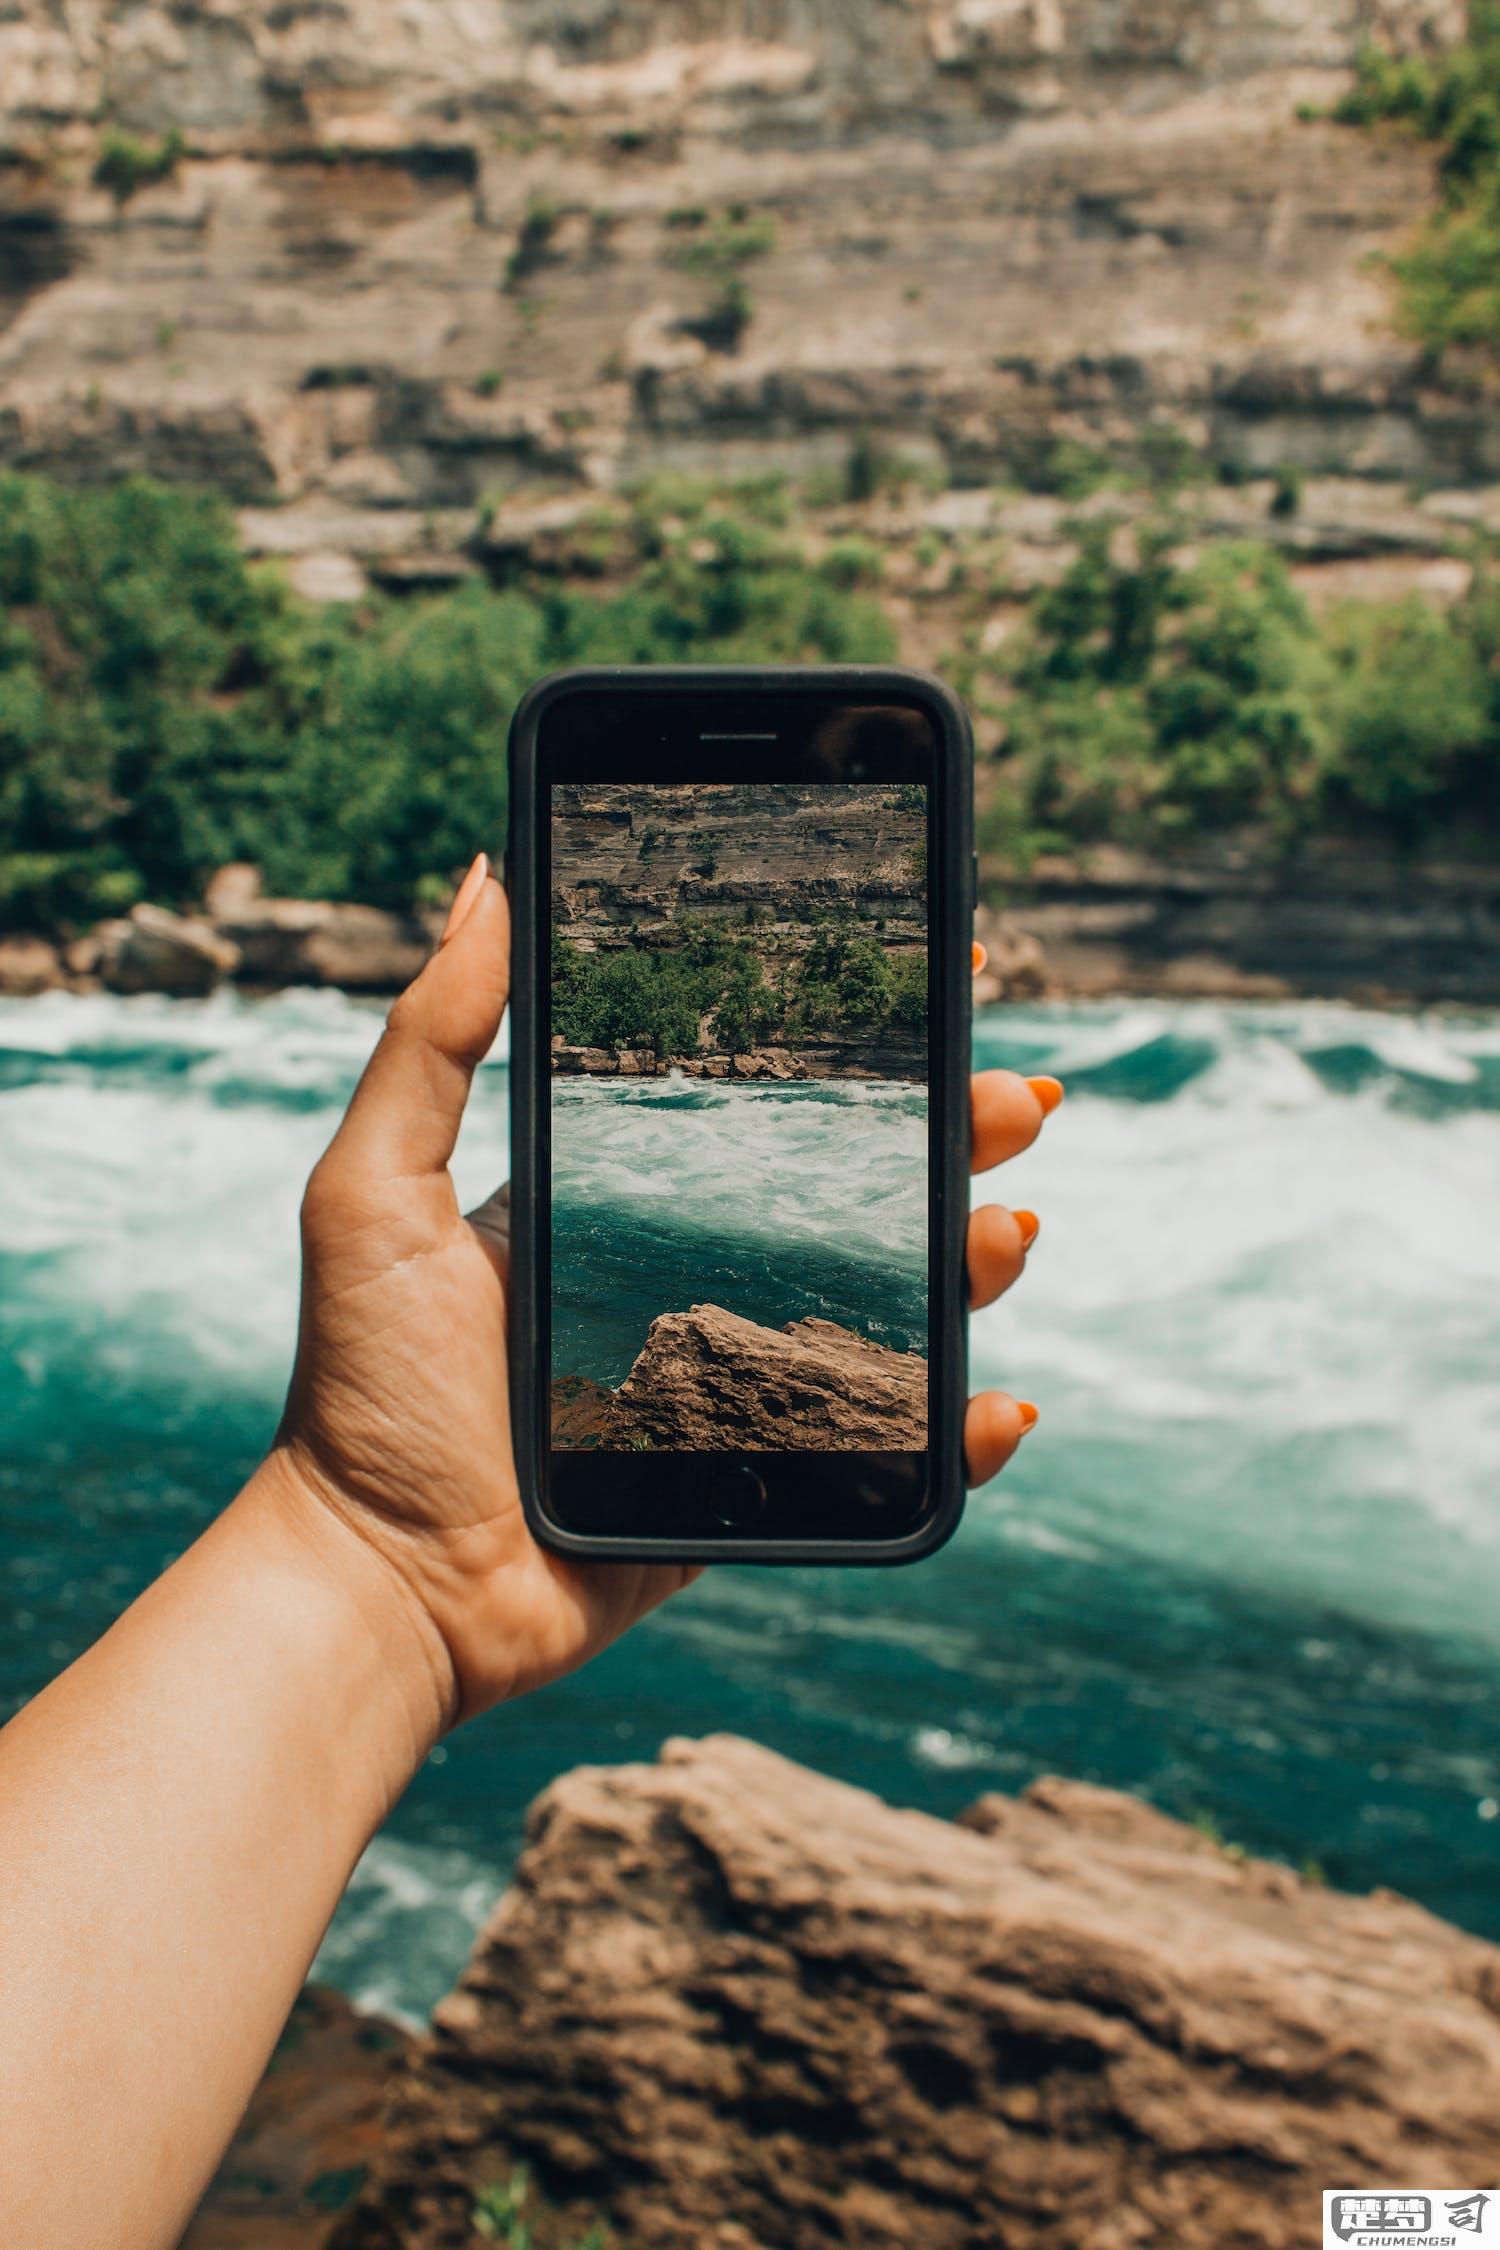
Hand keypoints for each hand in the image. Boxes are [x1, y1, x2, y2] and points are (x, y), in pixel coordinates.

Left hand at [268, 865, 1060, 1729]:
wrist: (383, 1583)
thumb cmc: (363, 1388)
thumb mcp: (374, 1189)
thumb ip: (430, 1041)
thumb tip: (483, 880)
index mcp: (624, 1203)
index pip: (764, 1098)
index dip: (857, 1040)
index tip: (933, 965)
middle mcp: (691, 1280)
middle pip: (856, 1191)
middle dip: (951, 1136)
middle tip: (1013, 1098)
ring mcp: (733, 1384)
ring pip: (891, 1310)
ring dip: (971, 1264)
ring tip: (1007, 1230)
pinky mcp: (756, 1486)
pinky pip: (884, 1454)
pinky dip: (955, 1432)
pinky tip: (1000, 1400)